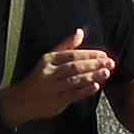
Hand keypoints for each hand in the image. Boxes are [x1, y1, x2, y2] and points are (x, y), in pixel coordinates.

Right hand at [1, 38, 118, 127]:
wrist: (24, 99)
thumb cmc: (40, 76)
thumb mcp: (49, 58)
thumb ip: (66, 46)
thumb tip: (80, 32)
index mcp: (48, 59)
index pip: (71, 54)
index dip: (88, 54)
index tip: (103, 54)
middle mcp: (50, 72)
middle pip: (74, 66)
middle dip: (93, 64)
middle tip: (109, 63)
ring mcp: (53, 86)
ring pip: (74, 80)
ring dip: (91, 76)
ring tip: (106, 73)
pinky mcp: (57, 100)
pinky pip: (73, 94)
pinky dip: (84, 90)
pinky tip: (95, 86)